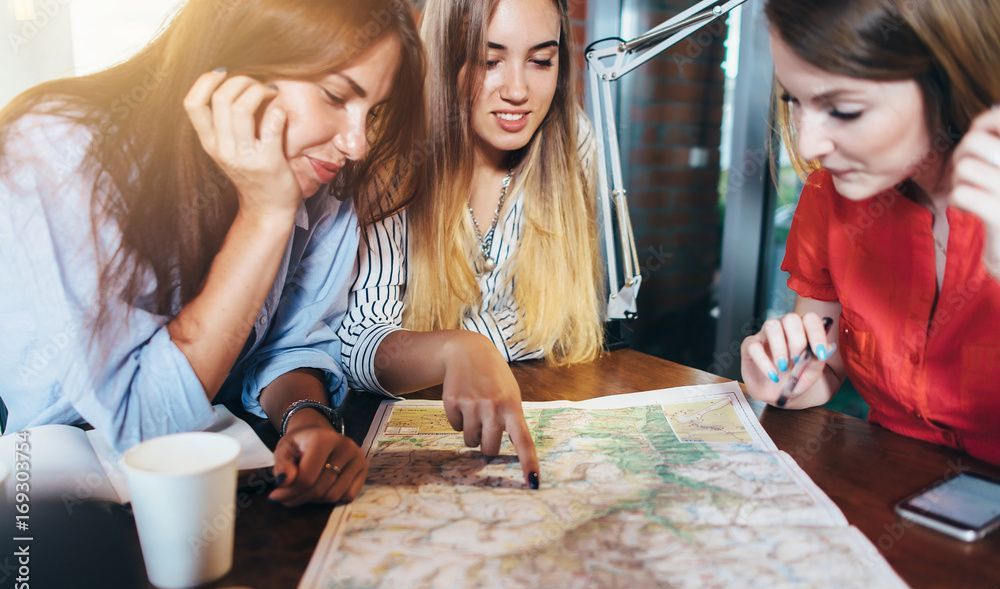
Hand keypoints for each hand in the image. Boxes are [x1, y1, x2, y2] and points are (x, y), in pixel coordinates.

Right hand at [183, 70, 301, 219]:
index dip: (205, 81)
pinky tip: (280, 111)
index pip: (192, 104)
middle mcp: (222, 148)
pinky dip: (277, 110)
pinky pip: (271, 124)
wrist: (268, 207)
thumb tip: (231, 81)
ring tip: (270, 92)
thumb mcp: (227, 148)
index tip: (223, 73)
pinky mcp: (268, 161)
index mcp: (209, 142)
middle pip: (221, 98)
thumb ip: (224, 122)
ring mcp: (244, 156)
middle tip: (256, 84)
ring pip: (242, 108)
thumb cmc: (252, 171)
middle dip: (241, 81)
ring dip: (258, 90)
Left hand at [268, 410, 367, 506]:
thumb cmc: (299, 443)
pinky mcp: (364, 469)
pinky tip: (321, 489)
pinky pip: (348, 496)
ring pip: (334, 496)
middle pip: (320, 489)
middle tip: (286, 499)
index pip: (306, 478)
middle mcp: (346, 447)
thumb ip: (281, 466)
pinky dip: (332, 499)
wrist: (318, 433)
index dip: (288, 492)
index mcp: (323, 439)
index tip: (275, 495)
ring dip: (314, 500)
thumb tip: (284, 482)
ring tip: (302, 493)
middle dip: (299, 498)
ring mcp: (358, 458)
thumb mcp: (283, 450)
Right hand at [441, 332, 540, 487]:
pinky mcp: (453, 402)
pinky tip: (462, 400)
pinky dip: (458, 419)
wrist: (468, 351)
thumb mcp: (510, 394)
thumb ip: (510, 420)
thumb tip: (503, 450)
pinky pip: (454, 427)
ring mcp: (472, 405)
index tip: (534, 483)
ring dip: (471, 432)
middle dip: (487, 445)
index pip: (523, 441)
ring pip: (470, 440)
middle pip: (489, 449)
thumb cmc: (494, 378)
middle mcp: (493, 407)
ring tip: (475, 409)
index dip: (529, 463)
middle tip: (486, 428)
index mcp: (512, 407)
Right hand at [740, 312, 834, 405]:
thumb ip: (818, 361)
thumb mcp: (811, 374)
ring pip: (771, 326)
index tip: (820, 353)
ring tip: (784, 368)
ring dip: (780, 348)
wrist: (776, 394)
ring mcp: (764, 334)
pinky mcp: (749, 346)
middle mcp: (783, 327)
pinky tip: (773, 376)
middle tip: (798, 361)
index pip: (810, 319)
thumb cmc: (795, 378)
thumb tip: (828, 348)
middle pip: (790, 318)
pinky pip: (754, 347)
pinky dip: (764, 363)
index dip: (817, 334)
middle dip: (797, 341)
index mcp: (801, 329)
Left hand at [951, 105, 999, 278]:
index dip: (986, 122)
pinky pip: (961, 193)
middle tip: (968, 170)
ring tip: (972, 190)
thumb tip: (996, 109)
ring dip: (959, 179)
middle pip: (974, 142)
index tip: (983, 134)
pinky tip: (970, 208)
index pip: (999, 119)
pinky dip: (958, 200)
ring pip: (964, 167)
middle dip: (962, 154)